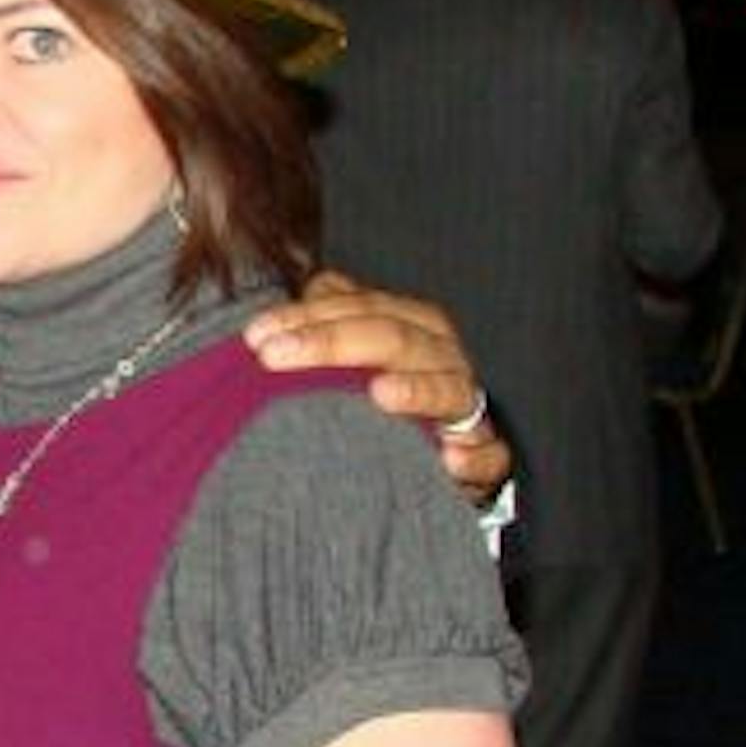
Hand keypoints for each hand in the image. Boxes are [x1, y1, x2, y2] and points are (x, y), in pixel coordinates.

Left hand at [244, 270, 512, 501]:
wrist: (443, 451)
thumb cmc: (393, 387)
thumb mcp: (361, 348)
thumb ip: (334, 314)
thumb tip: (308, 286)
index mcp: (413, 325)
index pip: (359, 307)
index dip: (306, 318)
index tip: (255, 337)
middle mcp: (443, 356)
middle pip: (393, 337)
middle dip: (332, 343)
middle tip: (273, 357)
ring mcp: (468, 405)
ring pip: (449, 389)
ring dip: (417, 390)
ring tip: (379, 395)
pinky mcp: (487, 456)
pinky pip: (490, 454)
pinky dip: (474, 457)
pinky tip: (448, 460)